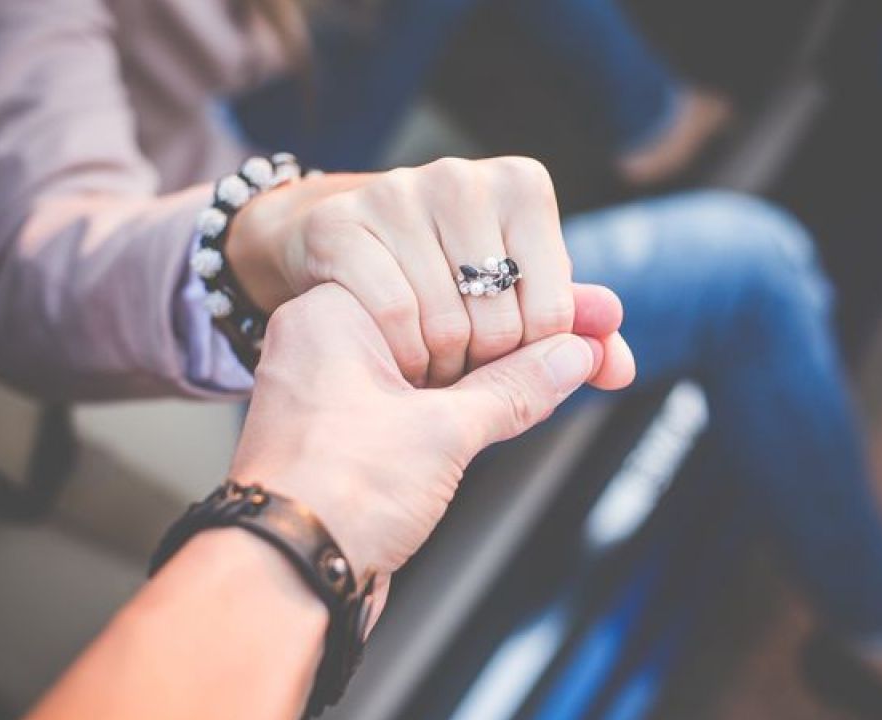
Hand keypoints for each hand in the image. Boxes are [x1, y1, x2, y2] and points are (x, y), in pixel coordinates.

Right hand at [226, 156, 632, 389]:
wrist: (342, 239)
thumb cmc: (449, 267)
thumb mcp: (520, 289)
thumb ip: (575, 327)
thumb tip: (618, 367)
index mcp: (521, 185)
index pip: (554, 314)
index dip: (531, 357)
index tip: (506, 354)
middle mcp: (462, 177)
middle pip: (501, 325)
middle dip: (484, 367)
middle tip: (464, 365)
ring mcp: (396, 193)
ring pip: (446, 327)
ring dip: (439, 368)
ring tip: (431, 360)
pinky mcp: (340, 223)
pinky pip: (392, 317)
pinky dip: (398, 354)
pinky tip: (394, 352)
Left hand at [229, 283, 629, 618]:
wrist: (282, 580)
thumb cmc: (331, 495)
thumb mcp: (443, 431)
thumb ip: (515, 387)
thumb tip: (573, 355)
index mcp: (338, 311)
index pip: (450, 281)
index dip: (526, 295)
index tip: (587, 311)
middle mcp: (336, 344)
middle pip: (457, 321)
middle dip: (532, 333)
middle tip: (599, 335)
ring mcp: (346, 393)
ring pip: (449, 366)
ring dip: (514, 370)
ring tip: (583, 361)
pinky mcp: (361, 438)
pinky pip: (432, 404)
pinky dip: (481, 403)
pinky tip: (535, 395)